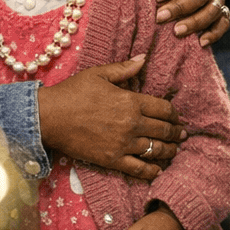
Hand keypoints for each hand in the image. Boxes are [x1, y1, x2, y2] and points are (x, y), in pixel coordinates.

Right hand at [37, 56, 184, 180]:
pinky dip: (152, 171)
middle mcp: (132, 124)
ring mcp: (123, 144)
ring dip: (169, 151)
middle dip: (176, 133)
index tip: (177, 117)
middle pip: (164, 130)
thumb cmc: (72, 93)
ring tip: (174, 150)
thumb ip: (124, 68)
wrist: (48, 117)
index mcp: (131, 101)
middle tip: (181, 134)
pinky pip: (139, 169)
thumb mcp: (99, 74)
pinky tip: (159, 170)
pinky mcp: (112, 160)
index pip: (165, 109)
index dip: (174, 114)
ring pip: (156, 150)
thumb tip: (144, 58)